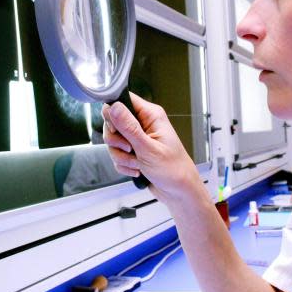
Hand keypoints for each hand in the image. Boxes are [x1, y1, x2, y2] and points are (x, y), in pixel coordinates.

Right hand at [102, 92, 202, 206]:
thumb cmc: (173, 169)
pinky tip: (137, 169)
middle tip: (130, 149)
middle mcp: (143, 124)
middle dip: (117, 141)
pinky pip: (117, 154)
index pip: (123, 100)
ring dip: (121, 156)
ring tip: (137, 163)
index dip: (113, 113)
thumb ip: (129, 127)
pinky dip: (123, 164)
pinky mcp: (133, 151)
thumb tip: (114, 108)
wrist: (179, 191)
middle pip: (113, 122)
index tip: (116, 129)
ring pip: (113, 141)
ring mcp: (137, 138)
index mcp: (150, 115)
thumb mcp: (148, 148)